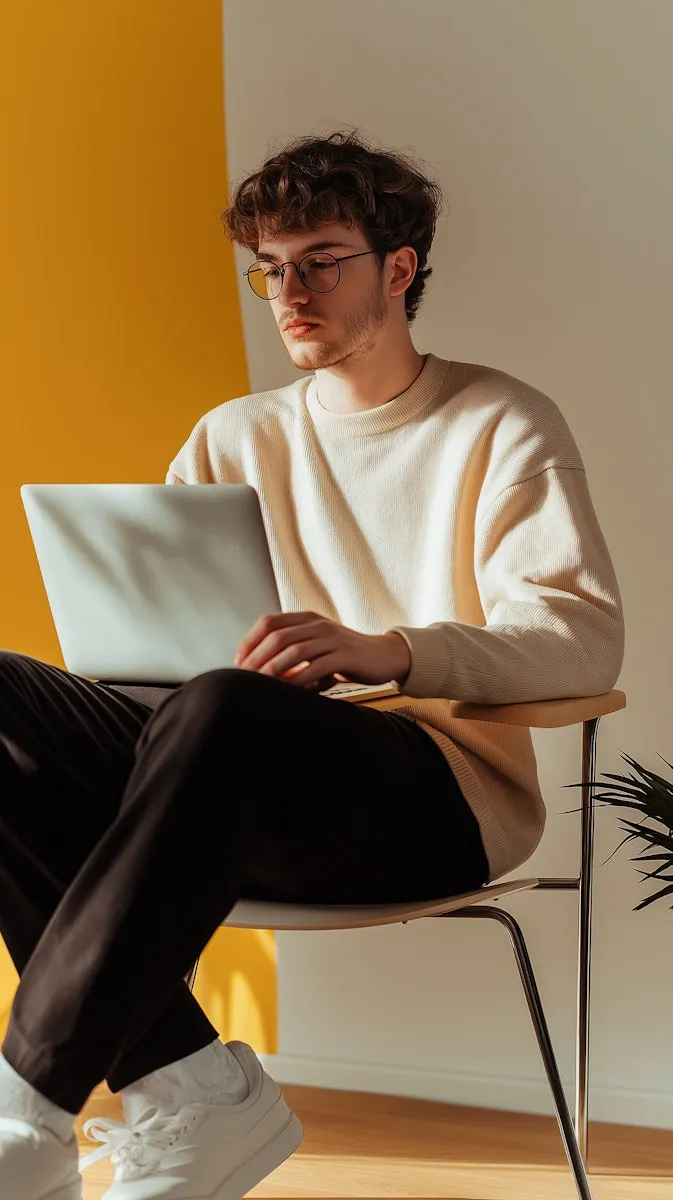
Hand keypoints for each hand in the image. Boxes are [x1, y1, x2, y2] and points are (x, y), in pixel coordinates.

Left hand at [234, 611, 410, 689]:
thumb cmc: (344, 655)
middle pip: (278, 636)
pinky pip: (317, 666)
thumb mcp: (316, 646)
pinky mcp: (346, 655)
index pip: (269, 622)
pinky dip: (300, 678)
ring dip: (274, 668)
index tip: (238, 661)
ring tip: (262, 684)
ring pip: (295, 650)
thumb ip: (292, 652)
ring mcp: (332, 638)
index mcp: (307, 618)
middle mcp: (318, 624)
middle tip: (244, 676)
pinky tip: (290, 689)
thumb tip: (260, 669)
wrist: (384, 655)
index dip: (250, 640)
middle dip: (257, 657)